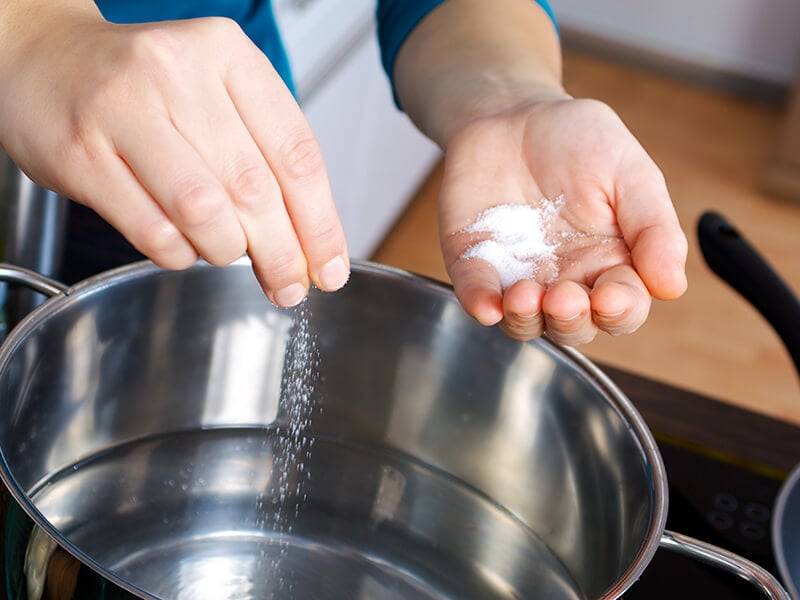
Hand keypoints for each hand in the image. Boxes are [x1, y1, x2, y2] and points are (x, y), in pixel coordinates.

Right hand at [0, 4, 348, 305]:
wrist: (45, 59)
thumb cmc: (143, 86)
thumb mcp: (216, 95)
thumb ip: (264, 156)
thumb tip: (310, 244)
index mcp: (227, 54)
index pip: (296, 154)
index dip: (321, 223)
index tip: (330, 267)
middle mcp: (177, 72)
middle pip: (255, 189)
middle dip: (282, 253)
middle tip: (290, 285)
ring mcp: (122, 110)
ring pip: (204, 212)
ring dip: (227, 252)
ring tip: (229, 254)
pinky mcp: (81, 154)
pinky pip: (152, 230)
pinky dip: (179, 254)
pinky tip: (183, 246)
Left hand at [439, 98, 687, 344]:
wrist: (513, 113)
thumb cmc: (578, 140)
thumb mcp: (629, 171)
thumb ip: (652, 226)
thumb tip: (672, 286)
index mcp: (610, 262)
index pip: (622, 308)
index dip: (619, 311)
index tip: (610, 296)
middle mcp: (565, 279)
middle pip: (572, 326)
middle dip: (569, 321)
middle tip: (563, 296)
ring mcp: (518, 275)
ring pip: (524, 323)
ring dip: (525, 320)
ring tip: (524, 296)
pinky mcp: (475, 263)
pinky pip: (476, 294)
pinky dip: (479, 304)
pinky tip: (486, 305)